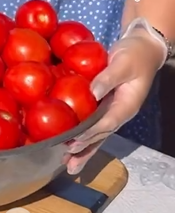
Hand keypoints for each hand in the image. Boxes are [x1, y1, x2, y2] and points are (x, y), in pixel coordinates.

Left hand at [64, 20, 166, 174]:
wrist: (143, 47)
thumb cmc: (134, 54)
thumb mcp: (122, 63)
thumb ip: (108, 77)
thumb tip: (92, 93)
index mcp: (127, 105)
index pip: (106, 123)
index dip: (90, 133)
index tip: (73, 142)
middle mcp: (120, 112)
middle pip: (102, 135)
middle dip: (85, 149)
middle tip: (68, 163)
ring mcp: (114, 109)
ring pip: (98, 134)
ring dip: (84, 149)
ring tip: (69, 165)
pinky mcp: (107, 104)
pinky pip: (95, 122)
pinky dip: (85, 134)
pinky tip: (73, 143)